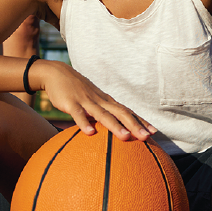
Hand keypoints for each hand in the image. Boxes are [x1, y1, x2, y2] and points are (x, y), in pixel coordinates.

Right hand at [37, 60, 156, 141]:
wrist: (57, 73)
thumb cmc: (77, 90)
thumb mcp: (92, 100)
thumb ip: (102, 113)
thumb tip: (113, 128)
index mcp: (106, 101)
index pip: (127, 111)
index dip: (141, 121)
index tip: (154, 132)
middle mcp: (100, 100)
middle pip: (121, 113)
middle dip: (135, 125)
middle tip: (147, 137)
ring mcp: (86, 101)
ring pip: (103, 114)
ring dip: (115, 126)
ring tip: (125, 137)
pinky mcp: (71, 103)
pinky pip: (78, 114)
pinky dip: (84, 123)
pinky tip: (89, 133)